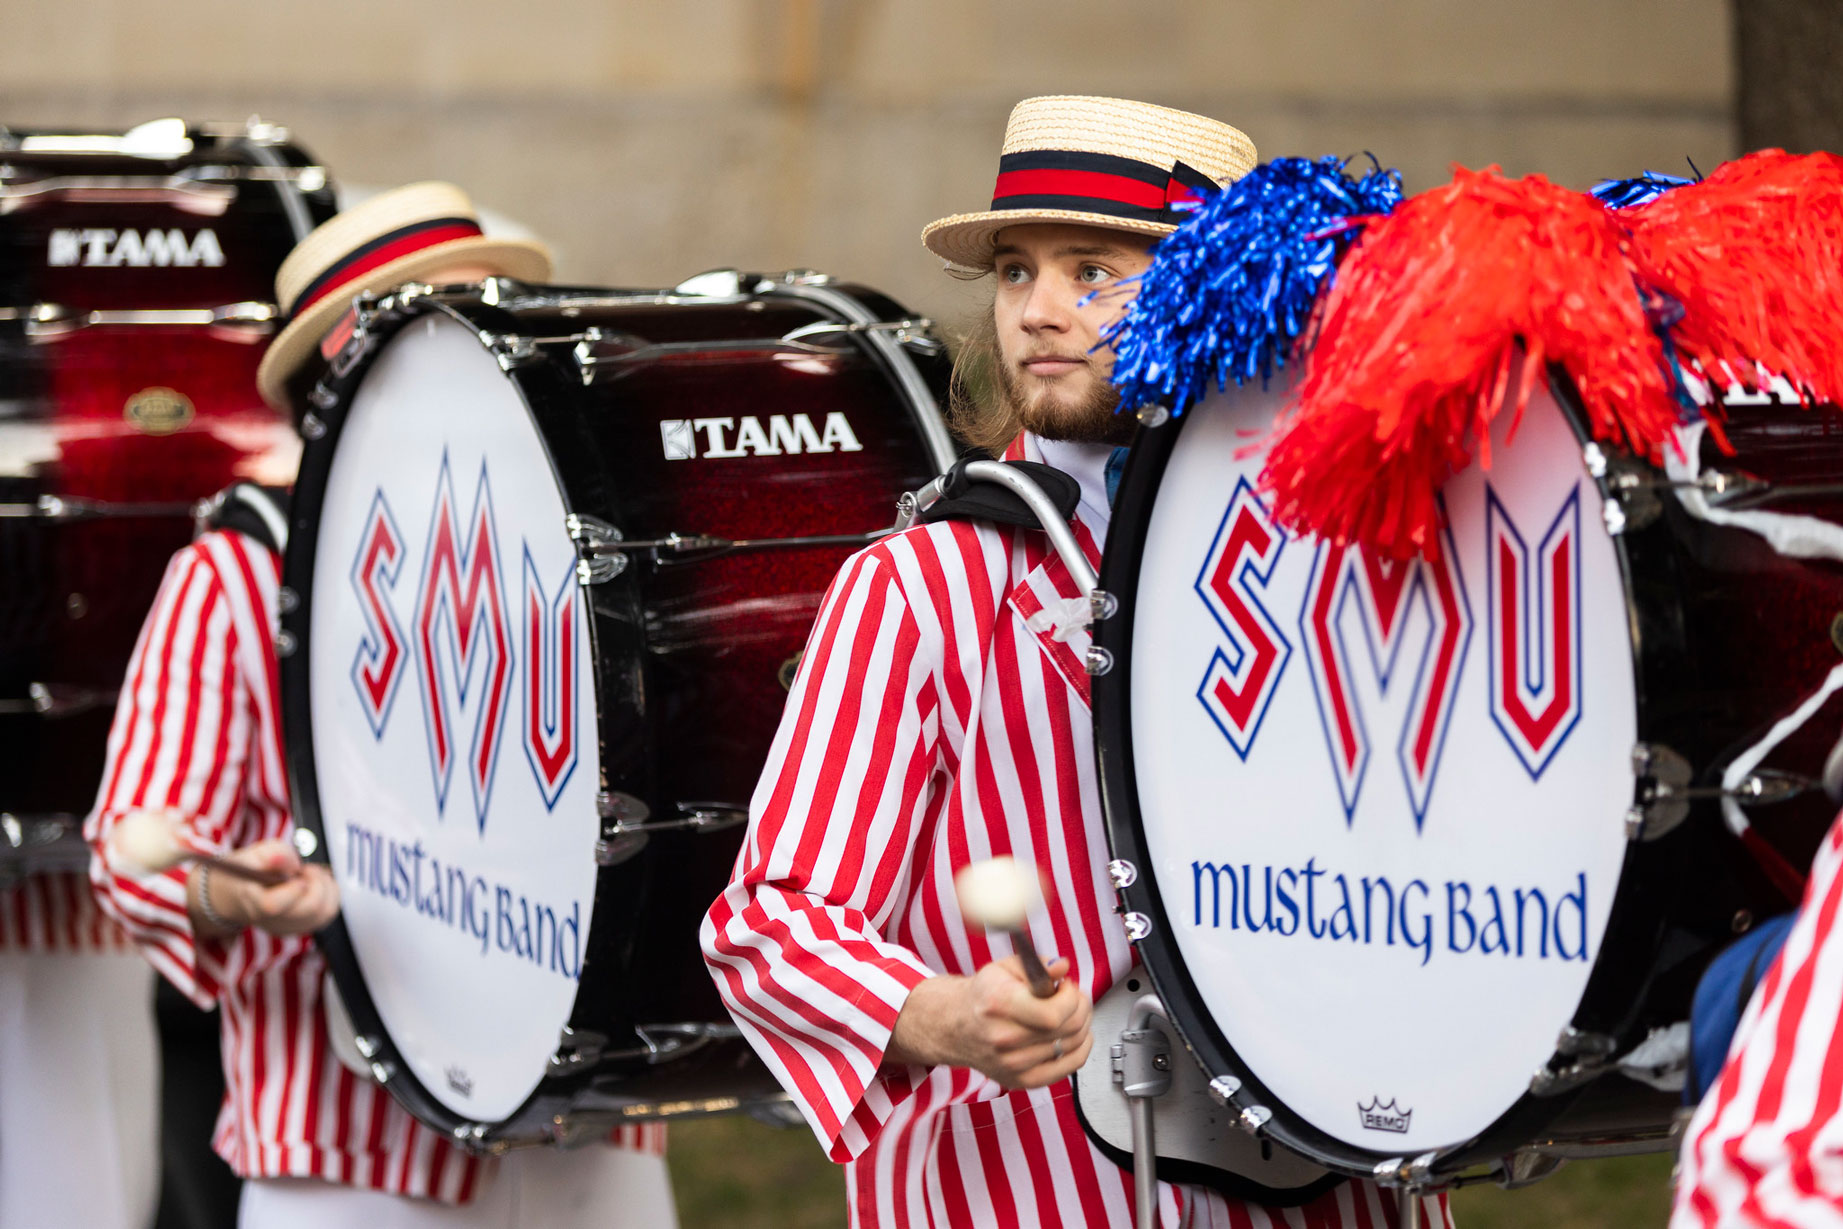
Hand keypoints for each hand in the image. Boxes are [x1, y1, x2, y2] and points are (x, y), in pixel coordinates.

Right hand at [188, 839, 338, 938]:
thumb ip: (274, 853)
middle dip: (317, 881)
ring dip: (327, 886)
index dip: (293, 888)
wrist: (239, 893)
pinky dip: (331, 893)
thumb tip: (292, 864)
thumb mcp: (254, 853)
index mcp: (254, 902)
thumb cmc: (249, 871)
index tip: (298, 872)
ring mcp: (289, 927)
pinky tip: (317, 883)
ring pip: (325, 912)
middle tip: (307, 869)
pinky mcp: (301, 927)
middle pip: (309, 909)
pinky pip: (329, 913)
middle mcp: (272, 921)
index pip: (273, 906)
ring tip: (311, 875)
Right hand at [887, 955, 1092, 1088]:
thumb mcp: (1006, 968)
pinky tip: (1074, 1035)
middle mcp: (1004, 1038)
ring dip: (1082, 1025)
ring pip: (1072, 1046)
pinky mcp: (1022, 1080)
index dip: (1071, 997)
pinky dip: (1080, 1049)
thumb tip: (1062, 968)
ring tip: (1069, 1012)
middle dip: (1081, 1007)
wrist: (957, 1027)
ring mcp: (1013, 1064)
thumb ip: (1038, 965)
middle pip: (1068, 1029)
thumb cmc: (985, 996)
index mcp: (999, 1005)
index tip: (1067, 986)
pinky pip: (1068, 1068)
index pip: (1053, 1014)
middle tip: (1074, 996)